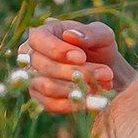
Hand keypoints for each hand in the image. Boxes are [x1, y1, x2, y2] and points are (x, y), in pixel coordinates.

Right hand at [19, 19, 134, 113]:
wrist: (106, 71)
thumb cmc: (100, 48)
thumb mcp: (102, 36)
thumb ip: (89, 33)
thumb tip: (70, 35)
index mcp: (43, 33)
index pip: (37, 39)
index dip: (57, 49)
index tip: (82, 57)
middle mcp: (32, 55)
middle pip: (44, 66)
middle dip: (77, 72)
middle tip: (106, 74)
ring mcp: (33, 78)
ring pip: (47, 86)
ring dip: (76, 88)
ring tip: (102, 86)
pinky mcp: (40, 98)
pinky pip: (51, 104)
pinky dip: (73, 103)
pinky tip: (93, 100)